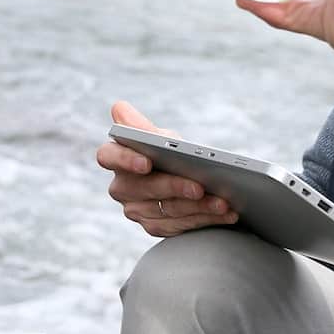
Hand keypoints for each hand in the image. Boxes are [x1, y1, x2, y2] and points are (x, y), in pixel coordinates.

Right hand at [95, 100, 236, 237]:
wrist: (189, 176)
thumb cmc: (170, 151)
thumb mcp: (162, 137)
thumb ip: (143, 127)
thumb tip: (119, 108)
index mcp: (117, 157)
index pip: (108, 156)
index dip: (125, 160)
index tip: (147, 162)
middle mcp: (121, 186)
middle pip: (142, 189)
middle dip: (174, 187)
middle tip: (200, 187)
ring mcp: (136, 209)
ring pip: (165, 210)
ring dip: (198, 207)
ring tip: (223, 202)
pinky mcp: (155, 226)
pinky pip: (178, 226)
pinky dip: (204, 219)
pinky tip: (225, 214)